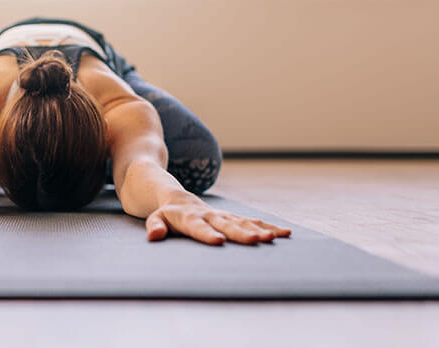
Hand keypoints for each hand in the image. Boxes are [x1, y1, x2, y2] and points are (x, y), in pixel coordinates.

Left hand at [145, 193, 290, 245]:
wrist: (177, 197)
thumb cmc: (165, 214)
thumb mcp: (154, 218)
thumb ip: (155, 226)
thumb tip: (154, 236)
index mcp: (190, 218)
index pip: (198, 227)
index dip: (207, 234)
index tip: (218, 241)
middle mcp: (210, 215)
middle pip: (227, 225)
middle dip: (242, 233)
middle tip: (257, 241)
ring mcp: (223, 216)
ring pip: (243, 222)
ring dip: (260, 230)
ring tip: (275, 238)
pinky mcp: (232, 217)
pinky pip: (252, 221)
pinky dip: (267, 226)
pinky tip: (284, 234)